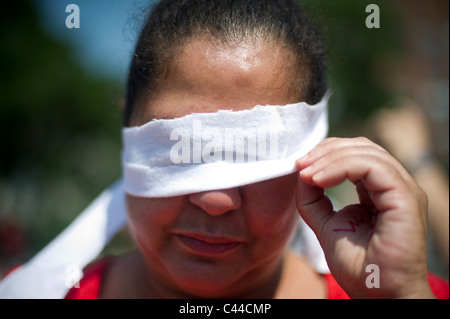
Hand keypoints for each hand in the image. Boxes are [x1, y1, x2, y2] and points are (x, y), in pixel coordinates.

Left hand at [296, 137, 433, 297]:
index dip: (326, 153)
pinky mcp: (405, 198)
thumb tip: (302, 173)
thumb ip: (314, 200)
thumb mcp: (326, 225)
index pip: (355, 154)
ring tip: (306, 172)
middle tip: (300, 163)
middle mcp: (394, 185)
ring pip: (367, 152)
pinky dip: (341, 167)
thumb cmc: (359, 266)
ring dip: (329, 158)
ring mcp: (402, 189)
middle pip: (361, 147)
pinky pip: (372, 167)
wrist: (378, 294)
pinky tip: (318, 179)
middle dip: (325, 151)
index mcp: (379, 189)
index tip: (298, 165)